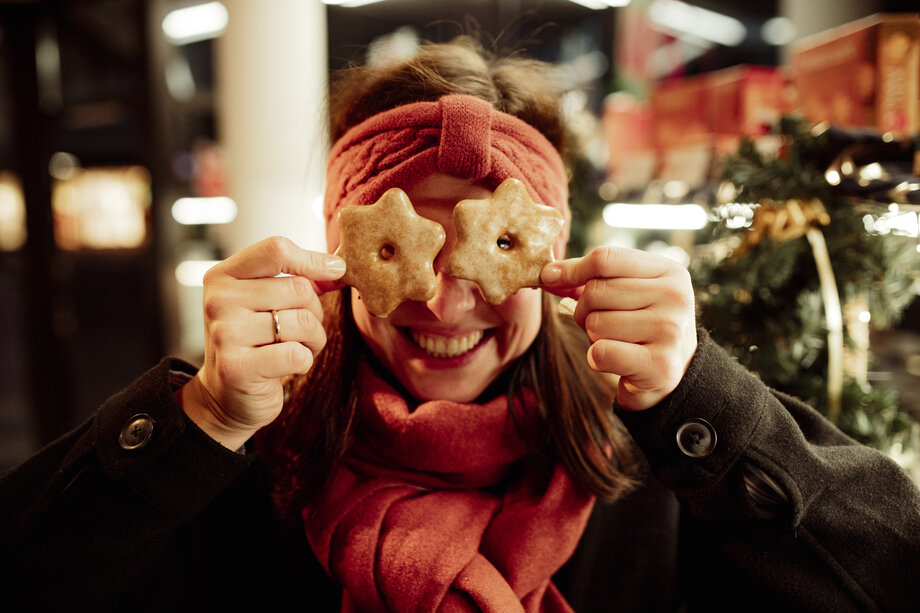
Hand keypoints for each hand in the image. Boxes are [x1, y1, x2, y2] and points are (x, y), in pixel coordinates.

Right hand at [182, 236, 345, 449]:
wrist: (226, 396)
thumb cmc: (256, 343)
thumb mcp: (267, 303)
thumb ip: (298, 280)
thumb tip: (338, 266)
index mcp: (223, 277)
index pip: (276, 249)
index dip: (313, 260)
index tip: (336, 271)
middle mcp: (218, 300)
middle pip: (298, 289)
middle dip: (315, 312)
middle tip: (302, 330)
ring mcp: (225, 334)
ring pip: (302, 321)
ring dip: (313, 339)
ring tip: (295, 347)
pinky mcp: (236, 367)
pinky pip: (297, 353)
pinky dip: (304, 361)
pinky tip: (288, 366)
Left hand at [541, 246, 696, 410]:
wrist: (671, 374)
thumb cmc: (640, 327)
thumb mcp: (626, 294)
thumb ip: (590, 279)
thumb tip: (549, 273)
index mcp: (668, 271)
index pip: (606, 258)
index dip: (572, 268)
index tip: (551, 277)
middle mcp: (675, 296)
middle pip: (596, 291)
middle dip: (584, 310)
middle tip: (599, 322)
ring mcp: (670, 330)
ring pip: (596, 323)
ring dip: (593, 336)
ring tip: (616, 342)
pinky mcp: (659, 364)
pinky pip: (601, 352)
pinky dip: (597, 358)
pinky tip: (615, 361)